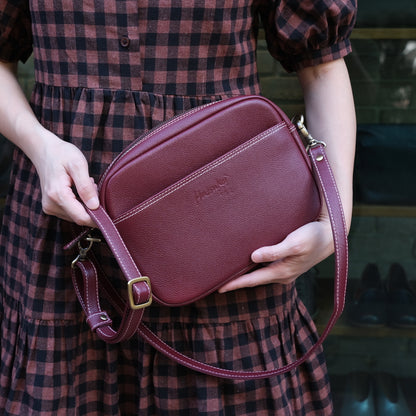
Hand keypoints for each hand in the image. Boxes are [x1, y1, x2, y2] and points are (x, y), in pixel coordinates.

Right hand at [30, 128, 98, 226]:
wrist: (44, 150)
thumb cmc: (62, 154)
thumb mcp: (78, 165)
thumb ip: (86, 187)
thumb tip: (94, 206)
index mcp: (57, 195)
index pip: (81, 217)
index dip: (97, 218)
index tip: (108, 210)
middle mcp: (51, 205)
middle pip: (79, 218)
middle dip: (92, 207)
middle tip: (93, 186)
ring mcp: (49, 207)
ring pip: (76, 216)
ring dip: (86, 205)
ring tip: (86, 185)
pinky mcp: (51, 207)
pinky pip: (71, 212)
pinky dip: (79, 204)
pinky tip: (80, 190)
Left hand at [218, 217, 333, 292]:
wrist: (331, 235)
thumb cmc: (312, 237)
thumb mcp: (294, 243)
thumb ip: (274, 251)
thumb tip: (253, 257)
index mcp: (282, 271)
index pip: (253, 280)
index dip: (235, 284)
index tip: (218, 288)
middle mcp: (282, 274)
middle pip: (254, 280)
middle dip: (238, 282)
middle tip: (218, 283)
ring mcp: (285, 270)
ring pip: (260, 275)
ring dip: (246, 276)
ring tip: (229, 275)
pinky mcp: (288, 264)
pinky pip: (267, 269)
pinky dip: (255, 269)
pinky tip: (248, 264)